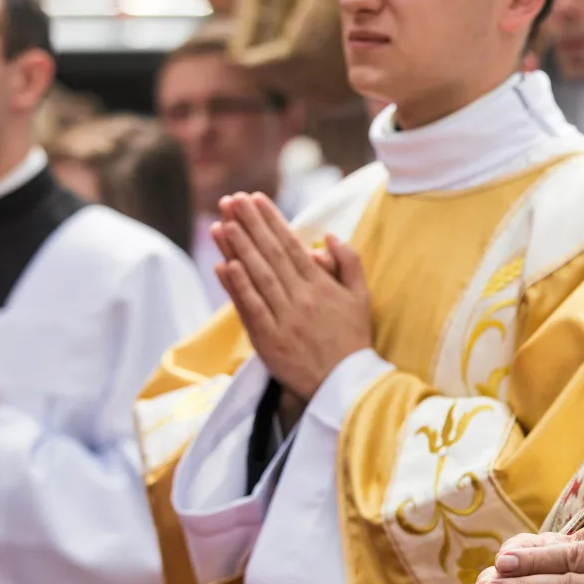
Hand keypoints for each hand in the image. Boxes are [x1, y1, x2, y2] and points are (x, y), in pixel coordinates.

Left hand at [214, 193, 371, 400]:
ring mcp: (284, 319)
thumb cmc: (353, 339)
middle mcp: (302, 298)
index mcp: (322, 286)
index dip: (271, 220)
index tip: (255, 199)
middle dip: (250, 225)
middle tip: (232, 200)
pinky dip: (237, 287)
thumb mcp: (361, 297)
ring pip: (258, 276)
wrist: (346, 384)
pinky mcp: (269, 341)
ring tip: (222, 223)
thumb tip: (329, 236)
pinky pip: (251, 309)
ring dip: (238, 248)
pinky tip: (225, 265)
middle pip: (271, 255)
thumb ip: (350, 263)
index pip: (292, 245)